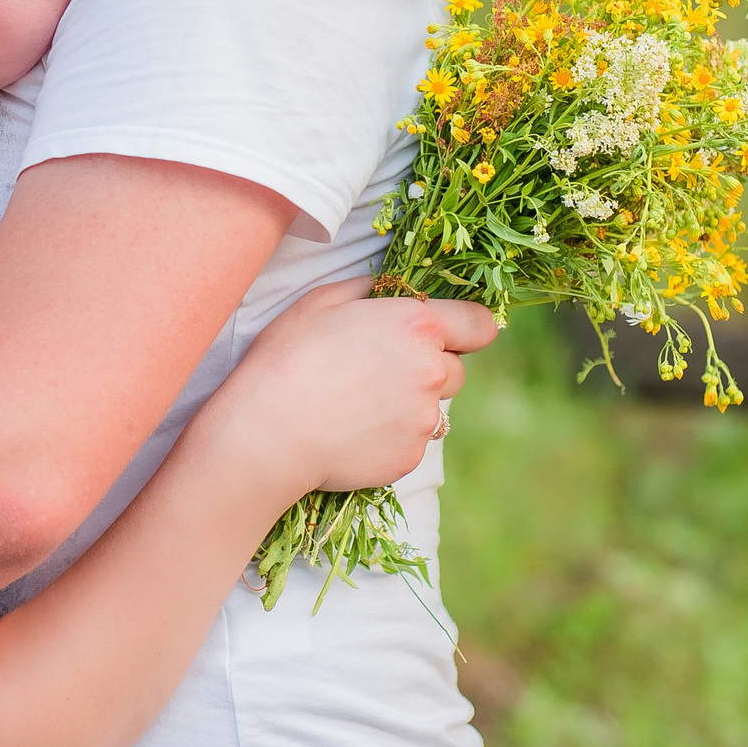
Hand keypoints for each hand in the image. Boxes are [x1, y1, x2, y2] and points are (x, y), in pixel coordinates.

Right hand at [203, 278, 497, 496]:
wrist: (268, 432)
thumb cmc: (287, 359)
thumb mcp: (320, 303)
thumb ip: (366, 290)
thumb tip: (384, 289)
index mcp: (416, 326)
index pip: (479, 324)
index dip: (467, 328)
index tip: (449, 334)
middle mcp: (432, 372)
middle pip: (455, 370)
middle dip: (429, 368)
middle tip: (380, 371)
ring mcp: (424, 420)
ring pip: (433, 409)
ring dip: (409, 405)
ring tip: (358, 405)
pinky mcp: (410, 457)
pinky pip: (412, 442)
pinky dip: (391, 437)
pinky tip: (351, 432)